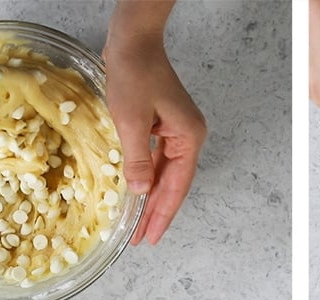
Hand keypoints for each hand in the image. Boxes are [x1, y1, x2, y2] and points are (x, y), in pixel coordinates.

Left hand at [105, 1, 206, 245]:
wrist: (133, 41)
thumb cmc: (135, 73)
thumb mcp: (131, 120)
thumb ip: (136, 159)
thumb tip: (139, 192)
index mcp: (188, 137)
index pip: (177, 186)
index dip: (163, 213)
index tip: (150, 237)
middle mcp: (188, 136)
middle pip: (174, 183)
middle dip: (157, 211)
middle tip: (141, 238)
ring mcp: (176, 130)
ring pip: (165, 173)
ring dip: (150, 196)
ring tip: (138, 223)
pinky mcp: (163, 124)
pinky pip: (157, 159)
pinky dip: (146, 176)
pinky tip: (136, 191)